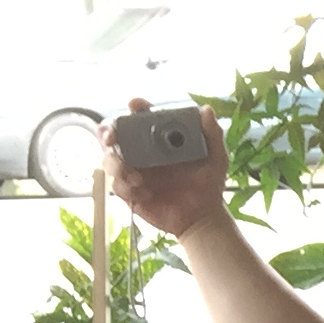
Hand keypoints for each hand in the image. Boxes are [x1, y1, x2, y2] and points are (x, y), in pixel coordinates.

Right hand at [103, 98, 230, 241]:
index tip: (135, 106)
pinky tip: (144, 194)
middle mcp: (141, 151)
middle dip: (107, 131)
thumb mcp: (216, 157)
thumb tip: (206, 110)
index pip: (140, 115)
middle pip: (113, 133)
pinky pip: (116, 186)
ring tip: (137, 179)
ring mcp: (133, 170)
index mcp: (158, 137)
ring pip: (109, 160)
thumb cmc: (208, 184)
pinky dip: (125, 188)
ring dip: (116, 165)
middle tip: (113, 138)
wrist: (202, 217)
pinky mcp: (129, 191)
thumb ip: (213, 133)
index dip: (134, 107)